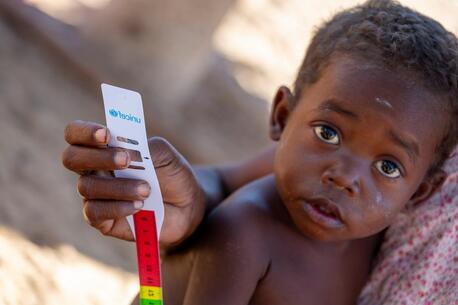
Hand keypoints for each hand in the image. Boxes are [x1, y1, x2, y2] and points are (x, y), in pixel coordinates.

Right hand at [62, 120, 204, 246]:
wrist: (187, 206)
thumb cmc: (172, 175)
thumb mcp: (166, 154)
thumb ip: (147, 147)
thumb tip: (126, 152)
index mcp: (105, 148)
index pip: (76, 134)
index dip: (84, 132)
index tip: (106, 134)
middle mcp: (95, 170)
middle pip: (71, 158)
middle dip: (98, 157)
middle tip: (126, 160)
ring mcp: (96, 196)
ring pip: (87, 186)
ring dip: (119, 186)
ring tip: (147, 189)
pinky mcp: (102, 220)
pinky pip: (94, 212)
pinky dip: (117, 207)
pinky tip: (139, 206)